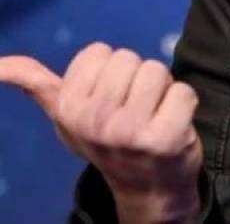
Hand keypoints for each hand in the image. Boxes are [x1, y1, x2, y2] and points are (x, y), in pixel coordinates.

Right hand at [0, 42, 202, 221]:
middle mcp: (93, 120)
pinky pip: (184, 91)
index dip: (109, 71)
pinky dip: (185, 103)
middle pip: (129, 59)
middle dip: (137, 78)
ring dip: (163, 89)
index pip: (98, 51)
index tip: (109, 98)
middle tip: (136, 109)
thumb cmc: (107, 140)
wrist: (147, 186)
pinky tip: (174, 126)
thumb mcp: (66, 114)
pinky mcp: (165, 138)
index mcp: (67, 108)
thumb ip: (36, 84)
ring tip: (154, 115)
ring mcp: (128, 131)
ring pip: (157, 70)